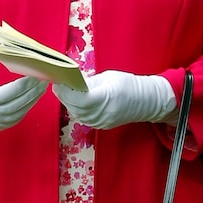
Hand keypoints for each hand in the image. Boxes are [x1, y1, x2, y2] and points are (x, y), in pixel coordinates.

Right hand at [0, 59, 46, 132]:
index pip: (9, 92)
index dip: (24, 84)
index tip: (35, 75)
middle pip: (18, 103)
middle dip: (33, 91)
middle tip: (45, 80)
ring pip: (19, 112)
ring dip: (32, 100)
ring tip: (42, 88)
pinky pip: (15, 119)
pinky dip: (26, 108)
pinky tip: (32, 99)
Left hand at [52, 70, 175, 129]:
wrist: (145, 101)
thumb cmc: (127, 84)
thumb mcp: (107, 77)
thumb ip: (88, 82)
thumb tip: (69, 81)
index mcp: (107, 98)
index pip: (81, 99)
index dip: (67, 91)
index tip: (58, 81)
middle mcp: (103, 114)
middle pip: (76, 107)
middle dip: (64, 94)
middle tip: (56, 81)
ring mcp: (101, 122)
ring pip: (76, 113)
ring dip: (67, 101)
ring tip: (62, 88)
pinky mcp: (100, 126)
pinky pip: (82, 116)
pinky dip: (74, 107)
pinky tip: (72, 98)